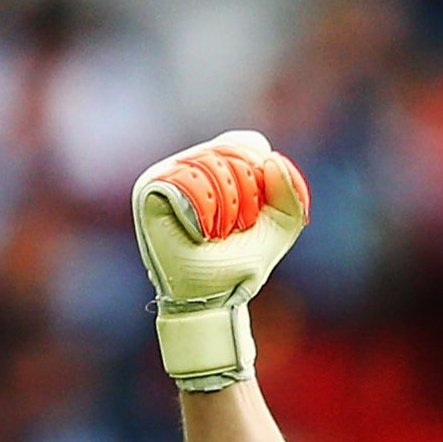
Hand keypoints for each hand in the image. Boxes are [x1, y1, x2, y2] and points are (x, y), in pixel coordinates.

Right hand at [132, 131, 310, 390]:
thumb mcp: (280, 228)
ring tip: (217, 234)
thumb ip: (291, 194)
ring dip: (227, 208)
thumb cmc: (240, 263)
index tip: (256, 211)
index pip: (247, 143)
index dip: (260, 173)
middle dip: (247, 196)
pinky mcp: (151, 188)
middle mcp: (190, 163)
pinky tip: (202, 233)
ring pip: (211, 164)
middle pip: (232, 152)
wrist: (211, 298)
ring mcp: (167, 172)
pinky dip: (206, 211)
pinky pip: (189, 181)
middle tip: (235, 229)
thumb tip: (273, 159)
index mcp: (217, 165)